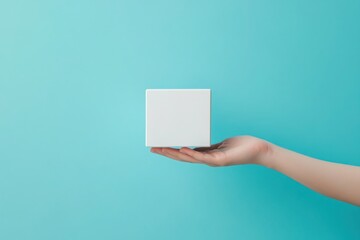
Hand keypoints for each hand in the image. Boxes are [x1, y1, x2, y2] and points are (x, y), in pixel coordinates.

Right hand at [151, 136, 270, 166]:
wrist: (258, 150)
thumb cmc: (241, 146)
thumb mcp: (220, 145)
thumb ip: (208, 146)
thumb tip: (196, 144)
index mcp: (206, 156)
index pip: (185, 154)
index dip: (171, 152)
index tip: (159, 148)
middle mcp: (208, 160)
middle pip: (183, 157)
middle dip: (167, 153)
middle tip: (153, 148)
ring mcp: (213, 161)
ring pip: (190, 158)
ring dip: (174, 154)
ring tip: (162, 149)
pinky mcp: (221, 159)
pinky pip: (203, 156)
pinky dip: (192, 153)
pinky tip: (182, 149)